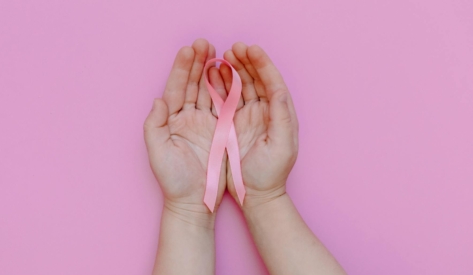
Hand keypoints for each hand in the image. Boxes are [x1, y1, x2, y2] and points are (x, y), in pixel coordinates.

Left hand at [144, 39, 227, 222]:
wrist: (195, 200)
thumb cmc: (174, 180)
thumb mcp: (158, 152)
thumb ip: (154, 125)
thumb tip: (158, 100)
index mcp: (170, 120)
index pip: (175, 87)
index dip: (181, 68)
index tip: (188, 50)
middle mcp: (187, 117)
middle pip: (192, 84)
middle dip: (197, 63)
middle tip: (204, 43)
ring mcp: (204, 122)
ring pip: (208, 91)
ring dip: (212, 71)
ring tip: (218, 52)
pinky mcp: (220, 130)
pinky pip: (223, 105)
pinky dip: (226, 89)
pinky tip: (229, 74)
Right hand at [220, 43, 298, 207]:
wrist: (255, 194)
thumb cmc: (271, 173)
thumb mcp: (281, 146)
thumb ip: (282, 117)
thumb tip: (280, 90)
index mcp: (280, 113)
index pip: (273, 82)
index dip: (263, 64)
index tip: (251, 49)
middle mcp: (265, 111)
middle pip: (256, 79)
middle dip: (245, 61)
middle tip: (233, 48)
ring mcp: (248, 116)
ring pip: (241, 86)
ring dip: (232, 70)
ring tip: (221, 56)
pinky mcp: (232, 123)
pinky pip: (226, 99)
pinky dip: (221, 85)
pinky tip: (213, 74)